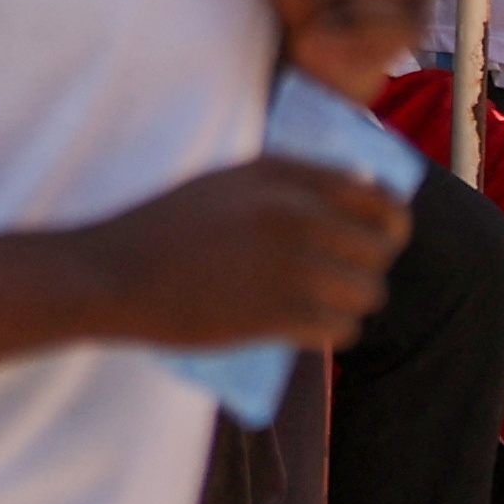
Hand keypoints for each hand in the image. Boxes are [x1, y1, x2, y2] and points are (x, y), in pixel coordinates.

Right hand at [77, 158, 410, 351]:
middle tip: (345, 279)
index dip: (388, 221)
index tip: (377, 238)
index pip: (374, 195)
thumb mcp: (226, 183)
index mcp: (280, 172)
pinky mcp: (279, 312)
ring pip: (369, 292)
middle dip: (369, 266)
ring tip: (327, 307)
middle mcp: (293, 211)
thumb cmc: (165, 227)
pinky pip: (341, 328)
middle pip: (380, 246)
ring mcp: (289, 263)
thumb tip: (348, 207)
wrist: (116, 273)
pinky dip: (332, 331)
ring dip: (353, 303)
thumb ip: (284, 187)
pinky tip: (313, 329)